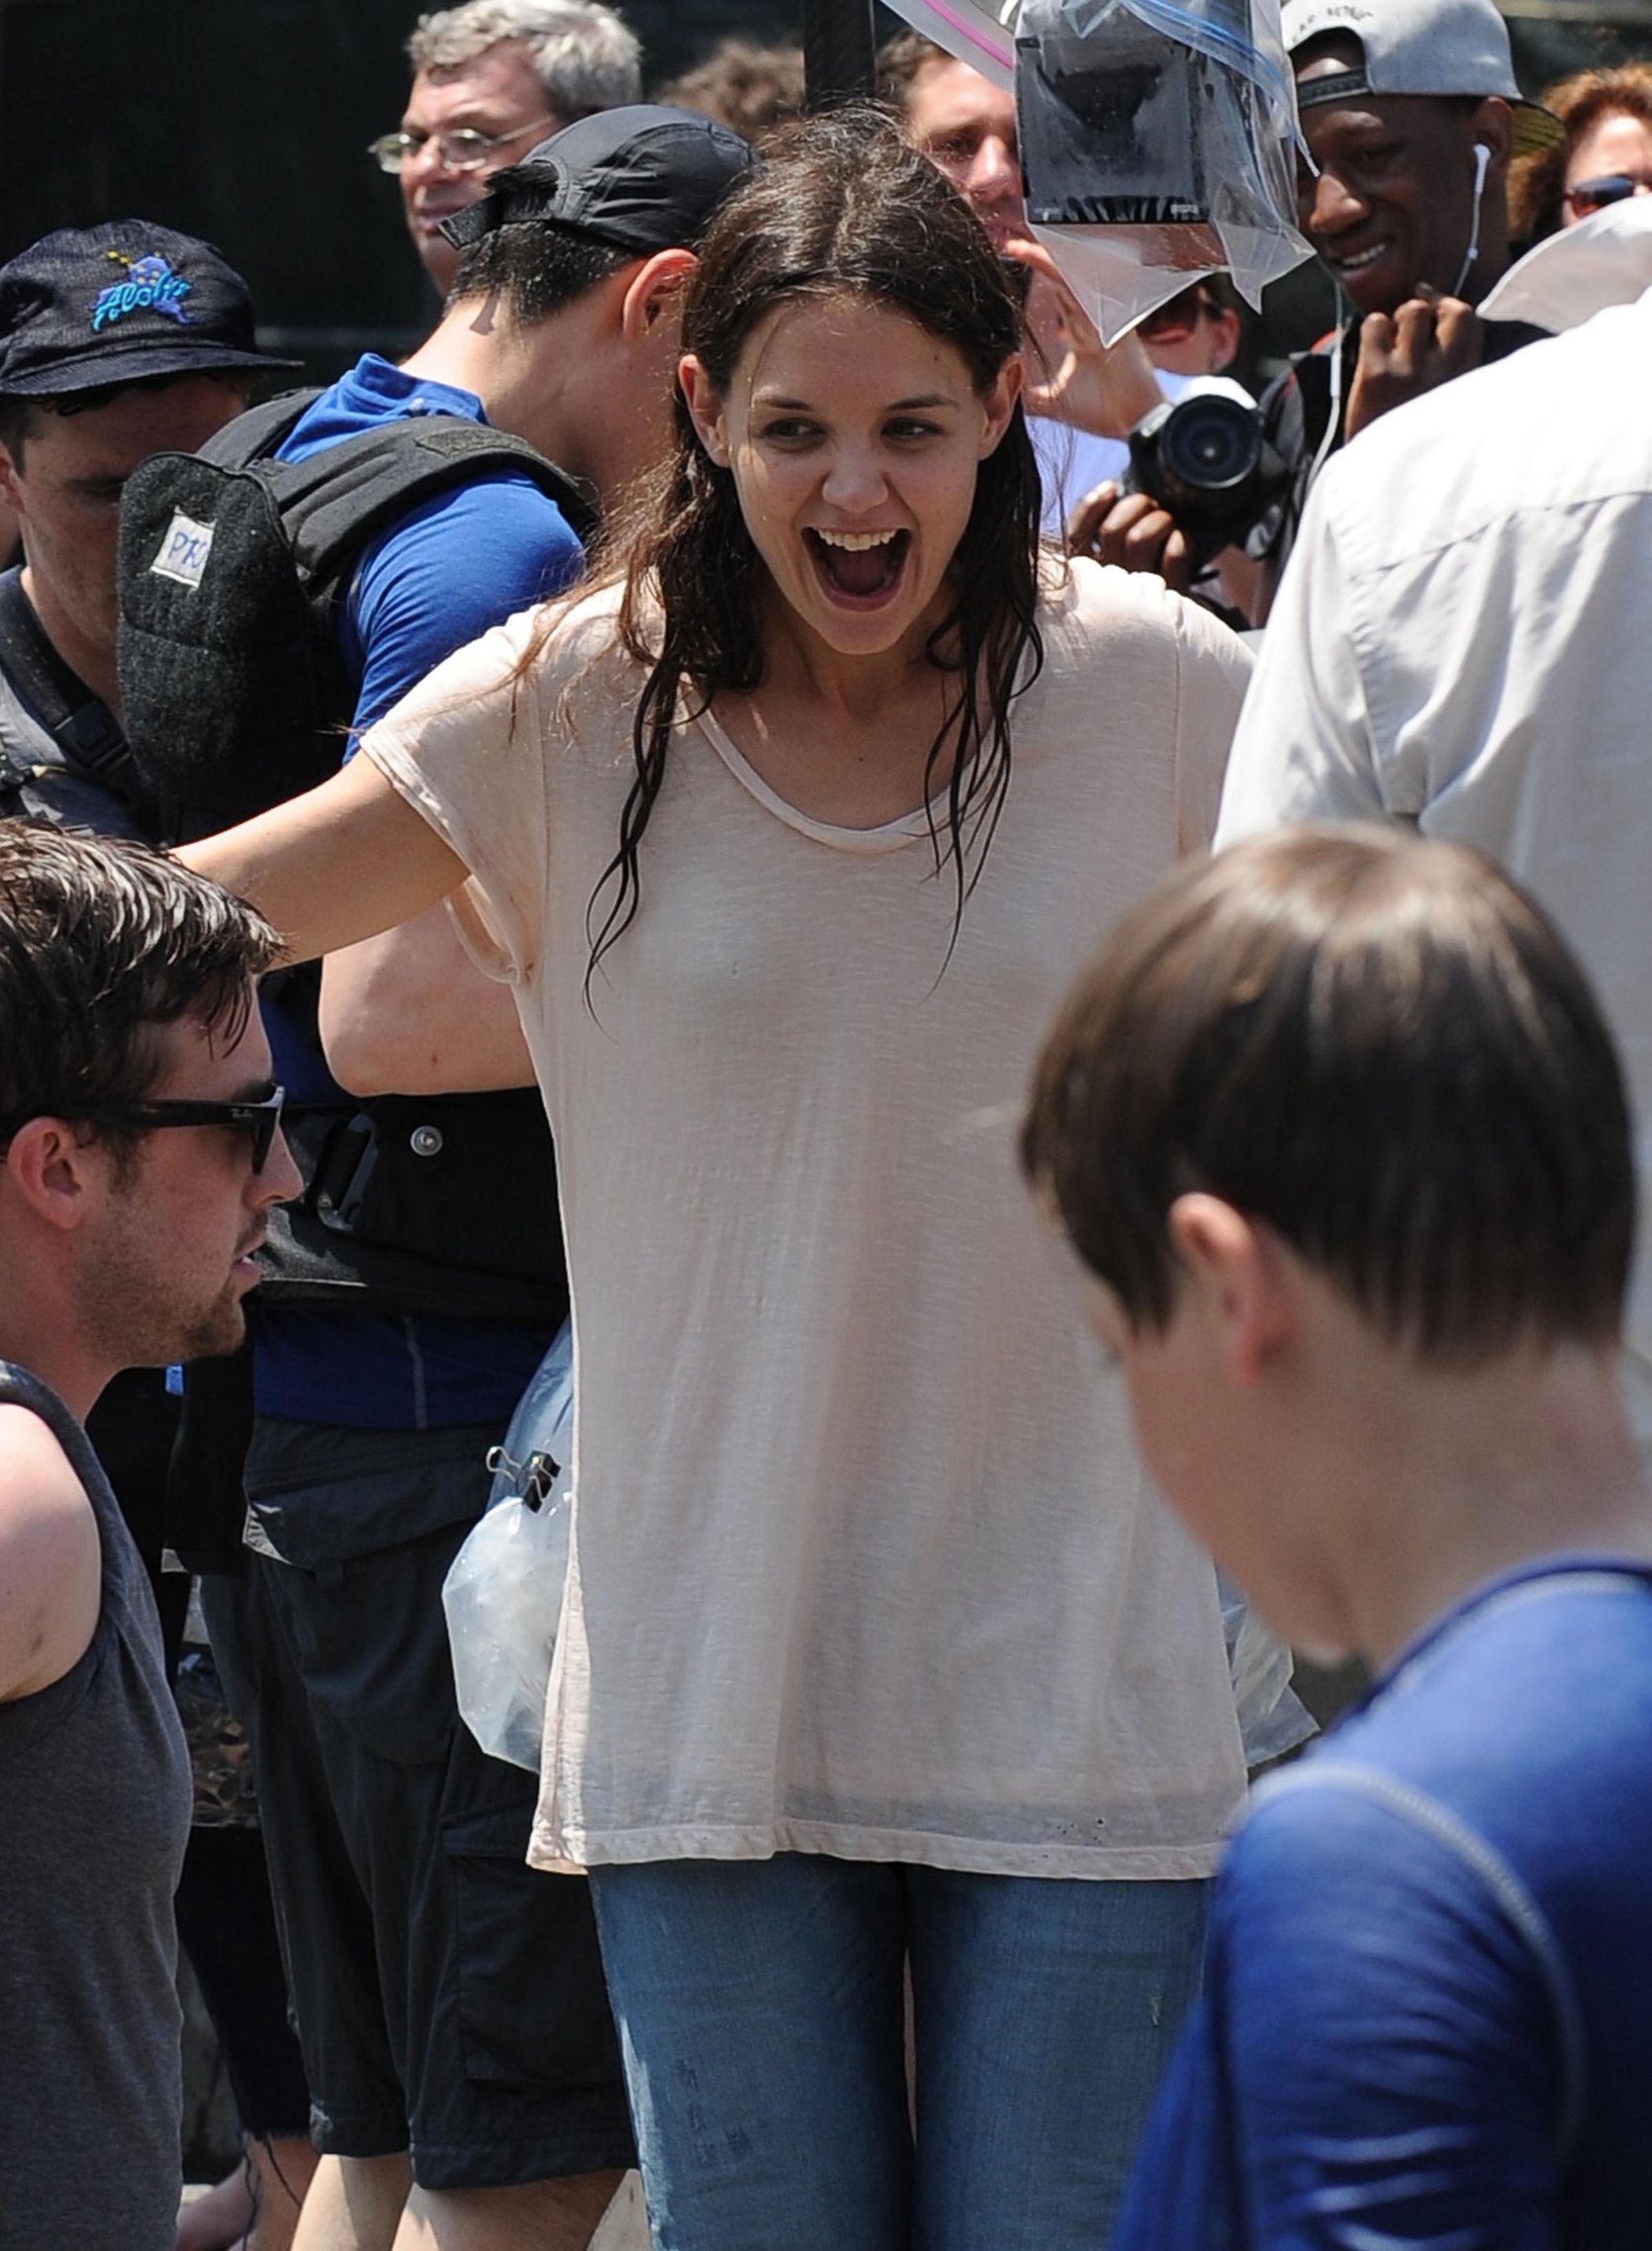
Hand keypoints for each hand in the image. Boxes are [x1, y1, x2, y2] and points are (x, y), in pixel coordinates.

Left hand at [1001, 235, 1161, 438]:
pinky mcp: (1112, 325)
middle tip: (1010, 246)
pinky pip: (1087, 293)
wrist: (1134, 423)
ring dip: (1047, 263)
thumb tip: (998, 398)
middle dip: (1038, 260)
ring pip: (1073, 280)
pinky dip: (1068, 280)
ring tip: (1021, 249)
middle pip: (1063, 279)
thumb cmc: (1104, 411)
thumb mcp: (1054, 401)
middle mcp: (1092, 320)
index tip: (1012, 264)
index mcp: (1081, 331)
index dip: (1038, 277)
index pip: (1057, 294)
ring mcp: (1103, 320)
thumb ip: (1029, 394)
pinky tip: (1047, 264)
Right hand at [1064, 481, 1193, 593]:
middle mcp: (1107, 587)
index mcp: (1085, 577)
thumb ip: (1103, 534)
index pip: (1076, 535)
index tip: (1110, 487)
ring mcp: (1138, 595)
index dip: (1091, 506)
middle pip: (1113, 529)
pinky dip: (1180, 541)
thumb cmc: (1138, 590)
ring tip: (1168, 522)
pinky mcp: (1169, 599)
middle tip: (1150, 505)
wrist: (1168, 635)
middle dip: (1135, 505)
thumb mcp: (1112, 564)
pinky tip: (1180, 542)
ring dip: (1159, 519)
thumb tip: (1109, 489)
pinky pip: (1174, 555)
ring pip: (1140, 537)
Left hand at [1345, 292, 1483, 438]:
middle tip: (1415, 328)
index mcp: (1469, 382)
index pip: (1474, 323)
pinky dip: (1373, 330)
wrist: (1381, 491)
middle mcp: (1446, 371)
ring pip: (1412, 311)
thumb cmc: (1415, 452)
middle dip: (1434, 310)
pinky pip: (1375, 323)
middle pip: (1453, 309)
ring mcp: (1411, 370)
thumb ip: (1455, 377)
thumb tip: (1443, 332)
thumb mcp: (1453, 415)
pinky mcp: (1375, 374)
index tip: (1439, 324)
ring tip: (1392, 343)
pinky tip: (1371, 353)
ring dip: (1400, 319)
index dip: (1453, 317)